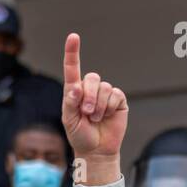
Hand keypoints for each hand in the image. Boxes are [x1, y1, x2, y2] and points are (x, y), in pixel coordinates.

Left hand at [61, 33, 127, 161]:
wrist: (96, 150)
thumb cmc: (79, 135)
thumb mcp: (69, 120)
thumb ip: (70, 103)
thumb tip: (75, 87)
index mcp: (74, 91)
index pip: (72, 68)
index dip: (72, 52)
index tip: (73, 36)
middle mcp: (90, 89)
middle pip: (92, 77)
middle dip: (89, 96)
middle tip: (86, 113)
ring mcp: (105, 94)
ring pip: (104, 87)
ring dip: (98, 105)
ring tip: (95, 118)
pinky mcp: (118, 100)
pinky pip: (115, 95)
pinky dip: (108, 107)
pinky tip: (106, 116)